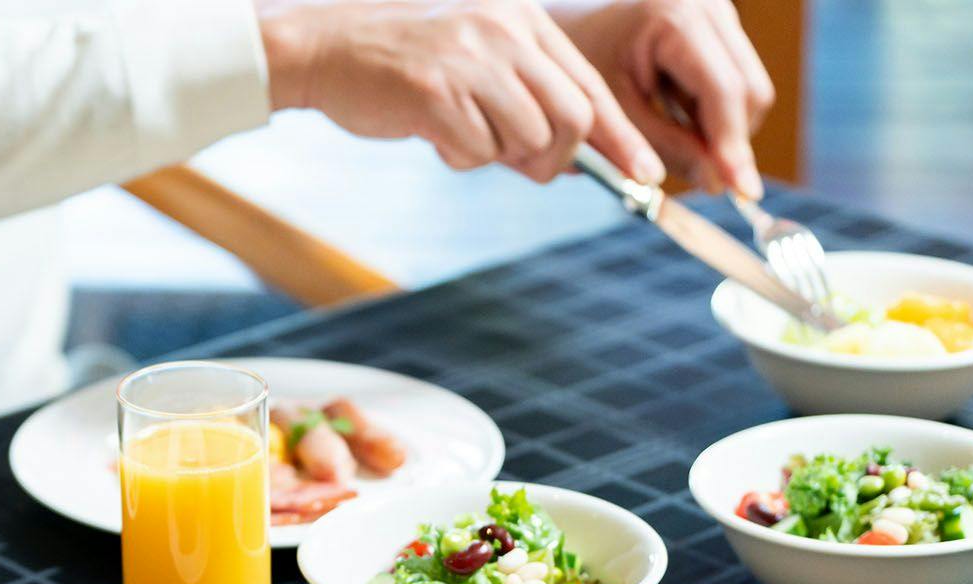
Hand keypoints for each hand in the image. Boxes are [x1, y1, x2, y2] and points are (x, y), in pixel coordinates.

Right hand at [255, 0, 664, 185]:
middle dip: (556, 159)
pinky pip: (477, 150)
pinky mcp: (436, 92)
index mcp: (522, 19)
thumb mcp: (478, 61)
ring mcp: (471, 59)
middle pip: (572, 118)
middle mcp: (504, 30)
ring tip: (462, 138)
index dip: (621, 137)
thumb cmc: (407, 66)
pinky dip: (460, 157)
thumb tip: (573, 160)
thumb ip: (525, 97)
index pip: (590, 85)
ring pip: (526, 139)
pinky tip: (432, 133)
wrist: (329, 50)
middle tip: (525, 166)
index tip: (642, 174)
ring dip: (498, 156)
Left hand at [553, 0, 773, 195]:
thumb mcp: (614, 115)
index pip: (723, 90)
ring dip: (723, 131)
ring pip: (751, 90)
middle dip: (731, 141)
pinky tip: (679, 123)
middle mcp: (708, 5)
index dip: (733, 145)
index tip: (742, 192)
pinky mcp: (723, 28)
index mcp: (675, 17)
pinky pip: (739, 84)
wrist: (575, 32)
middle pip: (750, 91)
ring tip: (675, 144)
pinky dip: (715, 115)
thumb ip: (664, 148)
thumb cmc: (583, 72)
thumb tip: (717, 184)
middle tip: (702, 181)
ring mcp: (720, 13)